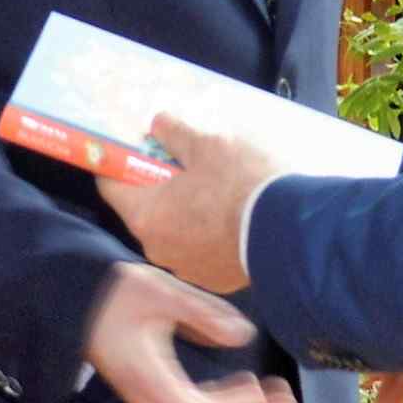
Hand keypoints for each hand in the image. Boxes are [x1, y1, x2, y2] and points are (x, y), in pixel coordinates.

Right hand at [82, 264, 308, 402]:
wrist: (70, 294)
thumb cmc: (111, 291)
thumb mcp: (159, 292)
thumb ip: (202, 313)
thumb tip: (242, 335)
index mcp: (154, 382)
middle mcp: (154, 398)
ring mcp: (154, 395)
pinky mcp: (155, 385)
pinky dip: (226, 400)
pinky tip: (250, 388)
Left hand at [99, 115, 279, 293]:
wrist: (291, 232)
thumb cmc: (241, 184)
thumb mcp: (207, 145)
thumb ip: (175, 133)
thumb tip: (157, 124)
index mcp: (145, 215)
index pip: (110, 186)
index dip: (118, 163)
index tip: (130, 149)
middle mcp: (157, 248)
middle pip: (145, 209)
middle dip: (158, 185)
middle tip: (182, 162)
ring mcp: (186, 268)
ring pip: (174, 231)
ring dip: (184, 210)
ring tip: (214, 188)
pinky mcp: (215, 279)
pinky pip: (200, 249)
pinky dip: (207, 233)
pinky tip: (230, 215)